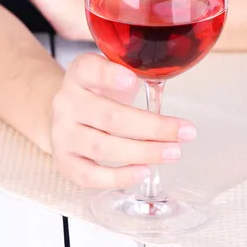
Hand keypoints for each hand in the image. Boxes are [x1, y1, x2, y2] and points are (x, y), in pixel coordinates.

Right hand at [51, 53, 196, 187]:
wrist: (66, 116)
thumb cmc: (99, 94)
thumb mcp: (112, 75)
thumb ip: (134, 74)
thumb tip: (169, 76)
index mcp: (79, 74)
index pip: (89, 69)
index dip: (109, 75)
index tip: (133, 81)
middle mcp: (66, 103)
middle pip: (109, 117)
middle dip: (151, 127)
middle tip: (184, 132)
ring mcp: (62, 134)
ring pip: (103, 147)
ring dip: (143, 152)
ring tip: (173, 152)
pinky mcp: (64, 161)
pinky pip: (89, 175)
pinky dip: (118, 177)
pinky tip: (143, 171)